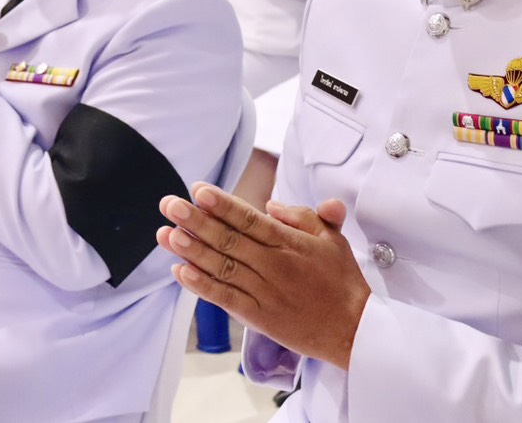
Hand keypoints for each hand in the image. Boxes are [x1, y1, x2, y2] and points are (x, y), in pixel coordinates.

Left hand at [158, 184, 370, 369]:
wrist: (355, 331)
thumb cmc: (342, 281)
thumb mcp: (332, 238)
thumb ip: (303, 216)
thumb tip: (272, 204)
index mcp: (290, 243)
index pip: (250, 218)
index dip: (223, 204)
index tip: (198, 190)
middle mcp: (274, 265)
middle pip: (229, 240)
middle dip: (196, 221)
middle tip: (169, 204)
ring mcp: (265, 292)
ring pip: (222, 267)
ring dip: (192, 250)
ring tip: (167, 234)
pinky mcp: (259, 317)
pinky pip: (226, 299)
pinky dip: (202, 286)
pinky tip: (181, 272)